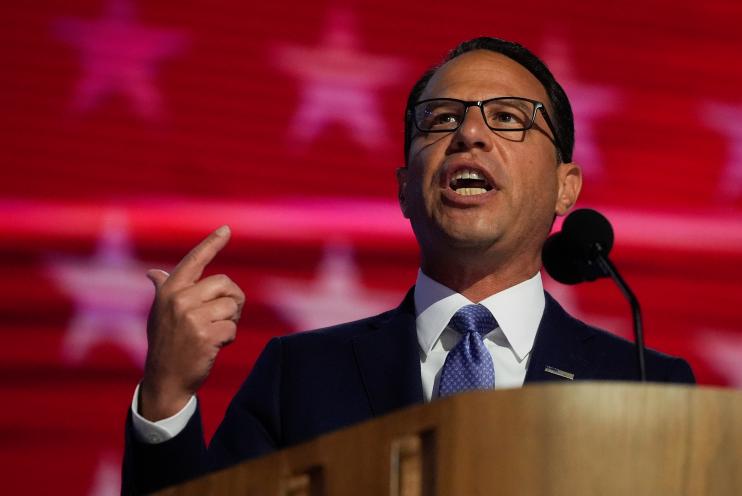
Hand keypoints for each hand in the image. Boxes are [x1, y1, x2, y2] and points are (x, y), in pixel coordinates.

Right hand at [139, 225, 244, 420]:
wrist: (165, 379)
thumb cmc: (166, 343)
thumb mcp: (159, 313)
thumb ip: (162, 290)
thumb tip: (153, 272)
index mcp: (169, 291)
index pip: (194, 260)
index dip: (212, 243)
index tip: (226, 229)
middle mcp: (179, 300)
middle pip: (225, 284)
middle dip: (232, 300)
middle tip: (221, 317)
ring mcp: (192, 318)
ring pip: (232, 307)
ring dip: (230, 322)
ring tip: (213, 333)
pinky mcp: (205, 336)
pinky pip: (233, 327)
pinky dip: (229, 338)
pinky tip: (213, 347)